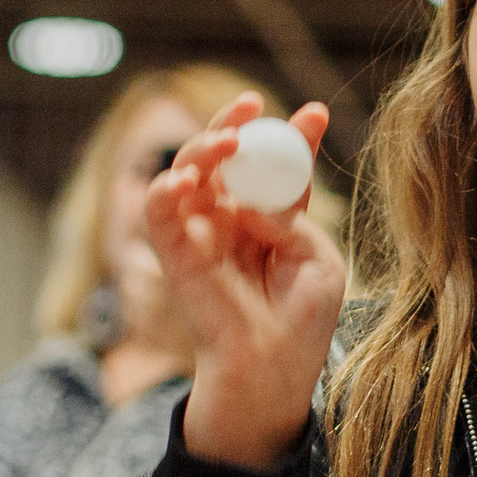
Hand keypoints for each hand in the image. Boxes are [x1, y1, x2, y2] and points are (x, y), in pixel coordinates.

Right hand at [145, 92, 349, 468]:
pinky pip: (159, 212)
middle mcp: (235, 219)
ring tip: (227, 143)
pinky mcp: (175, 254)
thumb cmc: (302, 323)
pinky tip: (184, 181)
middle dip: (238, 126)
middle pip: (229, 158)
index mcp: (275, 218)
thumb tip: (258, 194)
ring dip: (203, 148)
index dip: (294, 135)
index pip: (280, 166)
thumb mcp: (317, 262)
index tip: (315, 112)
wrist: (271, 371)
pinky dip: (165, 189)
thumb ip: (290, 219)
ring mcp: (202, 233)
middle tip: (252, 104)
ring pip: (189, 172)